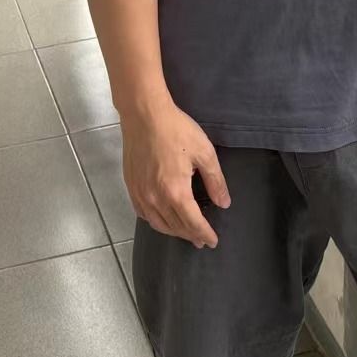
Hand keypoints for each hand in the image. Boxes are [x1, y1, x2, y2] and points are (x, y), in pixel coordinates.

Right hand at [120, 99, 230, 248]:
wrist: (144, 115)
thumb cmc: (176, 130)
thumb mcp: (204, 152)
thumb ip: (215, 181)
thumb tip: (224, 203)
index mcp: (176, 192)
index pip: (193, 222)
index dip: (205, 234)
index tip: (213, 242)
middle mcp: (156, 199)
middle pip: (176, 226)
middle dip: (190, 235)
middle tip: (201, 241)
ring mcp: (141, 194)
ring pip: (158, 224)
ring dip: (173, 232)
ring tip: (185, 233)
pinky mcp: (131, 187)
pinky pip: (144, 214)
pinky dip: (156, 222)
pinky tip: (162, 219)